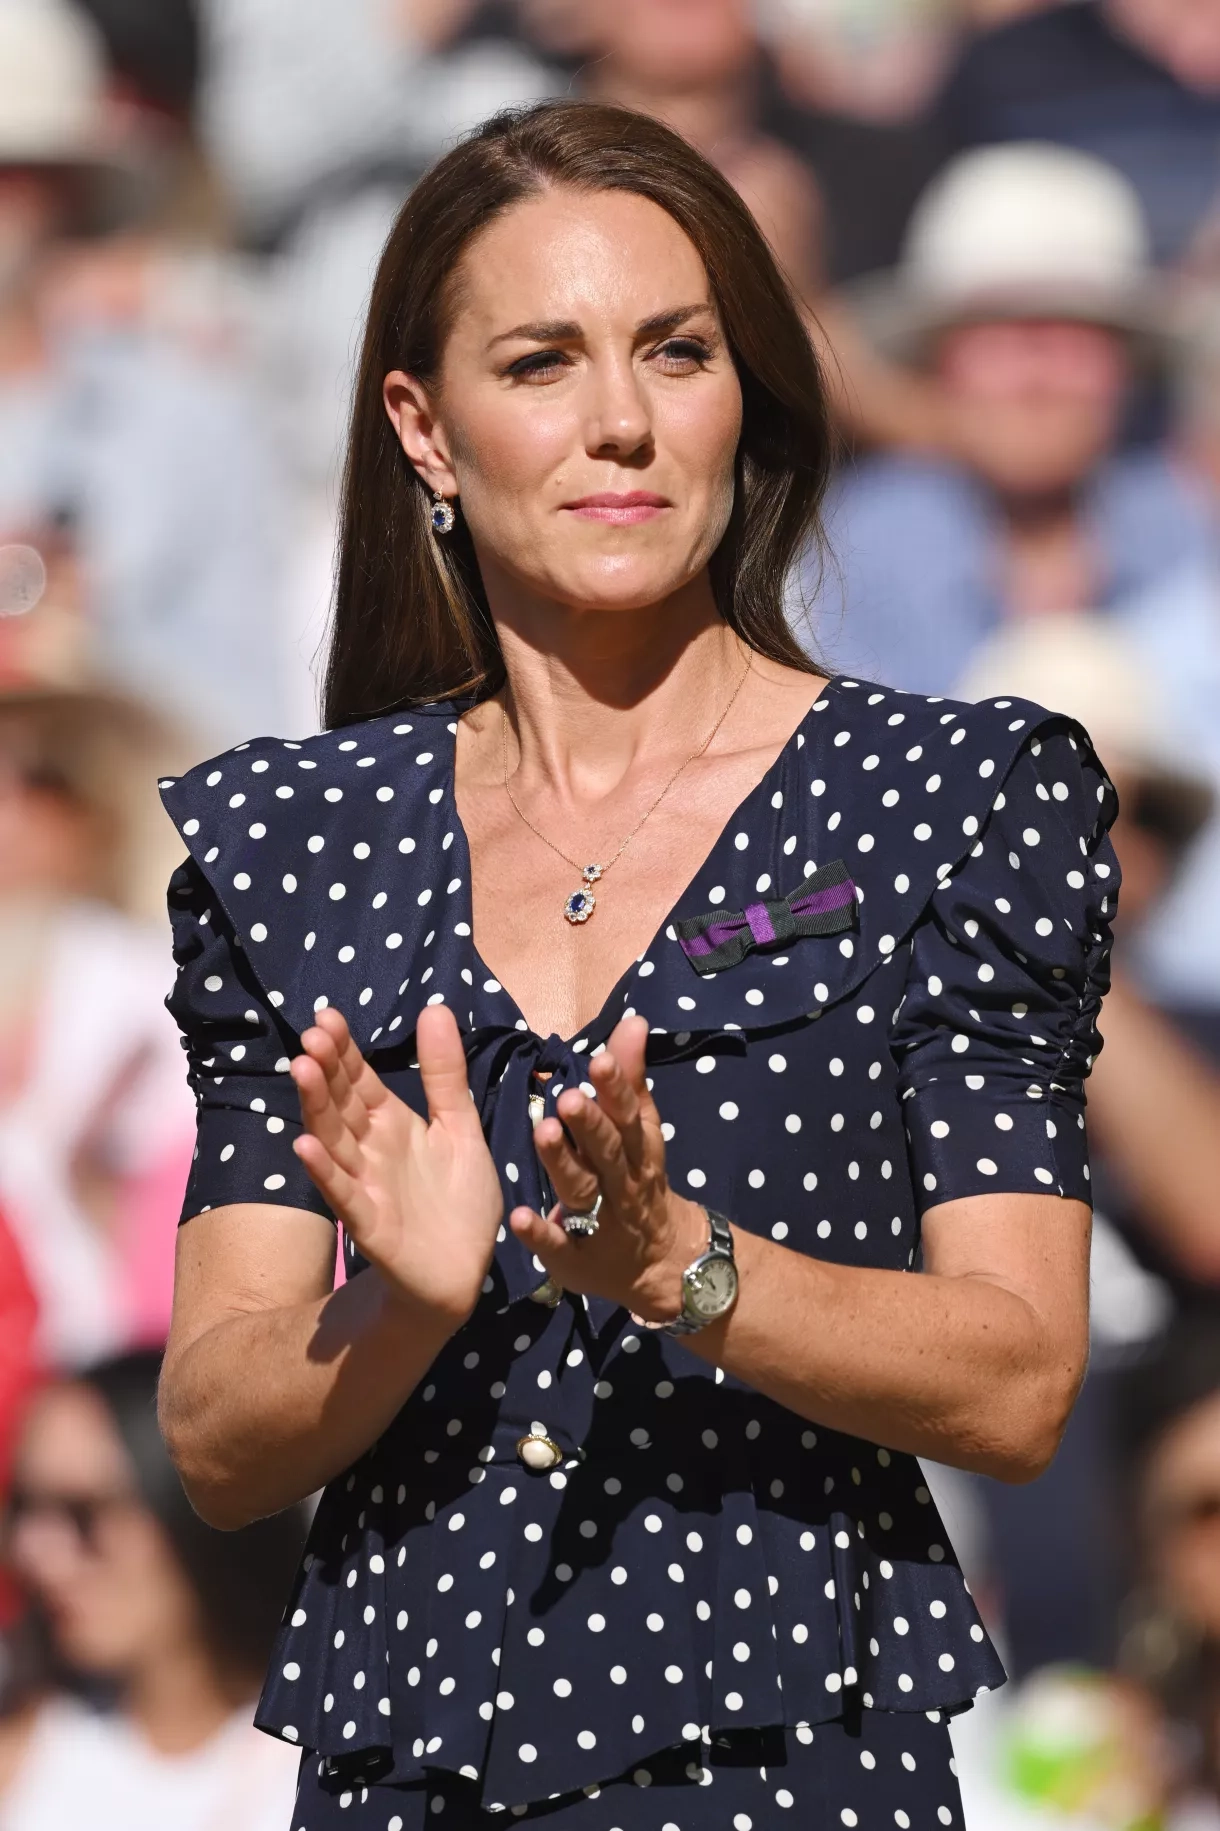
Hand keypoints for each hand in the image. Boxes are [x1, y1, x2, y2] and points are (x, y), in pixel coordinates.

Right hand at [290, 1005, 502, 1325]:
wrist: (464, 1272)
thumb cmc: (458, 1202)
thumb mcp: (459, 1127)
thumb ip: (445, 1074)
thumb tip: (436, 1006)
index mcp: (392, 1125)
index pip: (360, 1081)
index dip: (345, 1052)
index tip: (327, 1016)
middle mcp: (371, 1151)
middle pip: (342, 1105)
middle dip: (327, 1071)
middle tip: (312, 1036)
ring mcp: (366, 1186)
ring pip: (335, 1141)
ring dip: (317, 1109)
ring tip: (302, 1071)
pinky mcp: (370, 1225)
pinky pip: (343, 1195)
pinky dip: (324, 1172)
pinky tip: (305, 1147)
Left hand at [508, 1015, 707, 1321]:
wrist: (662, 1265)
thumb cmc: (639, 1183)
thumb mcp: (641, 1134)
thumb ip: (630, 1080)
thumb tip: (632, 1021)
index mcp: (637, 1151)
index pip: (629, 1115)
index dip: (617, 1088)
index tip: (600, 1059)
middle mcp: (623, 1183)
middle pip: (608, 1152)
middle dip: (590, 1125)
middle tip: (568, 1097)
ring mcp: (600, 1222)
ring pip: (582, 1190)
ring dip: (563, 1164)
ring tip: (541, 1134)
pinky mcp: (577, 1257)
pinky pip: (559, 1245)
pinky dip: (541, 1233)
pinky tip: (519, 1217)